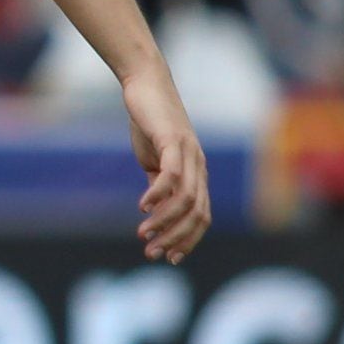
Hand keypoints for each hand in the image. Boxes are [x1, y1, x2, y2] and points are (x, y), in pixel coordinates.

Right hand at [121, 62, 210, 263]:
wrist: (146, 85)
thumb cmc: (149, 122)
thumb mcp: (154, 158)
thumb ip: (159, 183)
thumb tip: (155, 209)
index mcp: (197, 173)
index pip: (202, 216)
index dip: (189, 240)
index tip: (169, 257)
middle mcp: (199, 165)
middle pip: (198, 213)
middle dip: (177, 238)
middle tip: (153, 252)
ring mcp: (189, 152)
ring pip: (186, 198)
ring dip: (165, 221)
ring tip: (144, 234)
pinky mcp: (173, 140)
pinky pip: (172, 174)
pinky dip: (158, 194)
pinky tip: (142, 206)